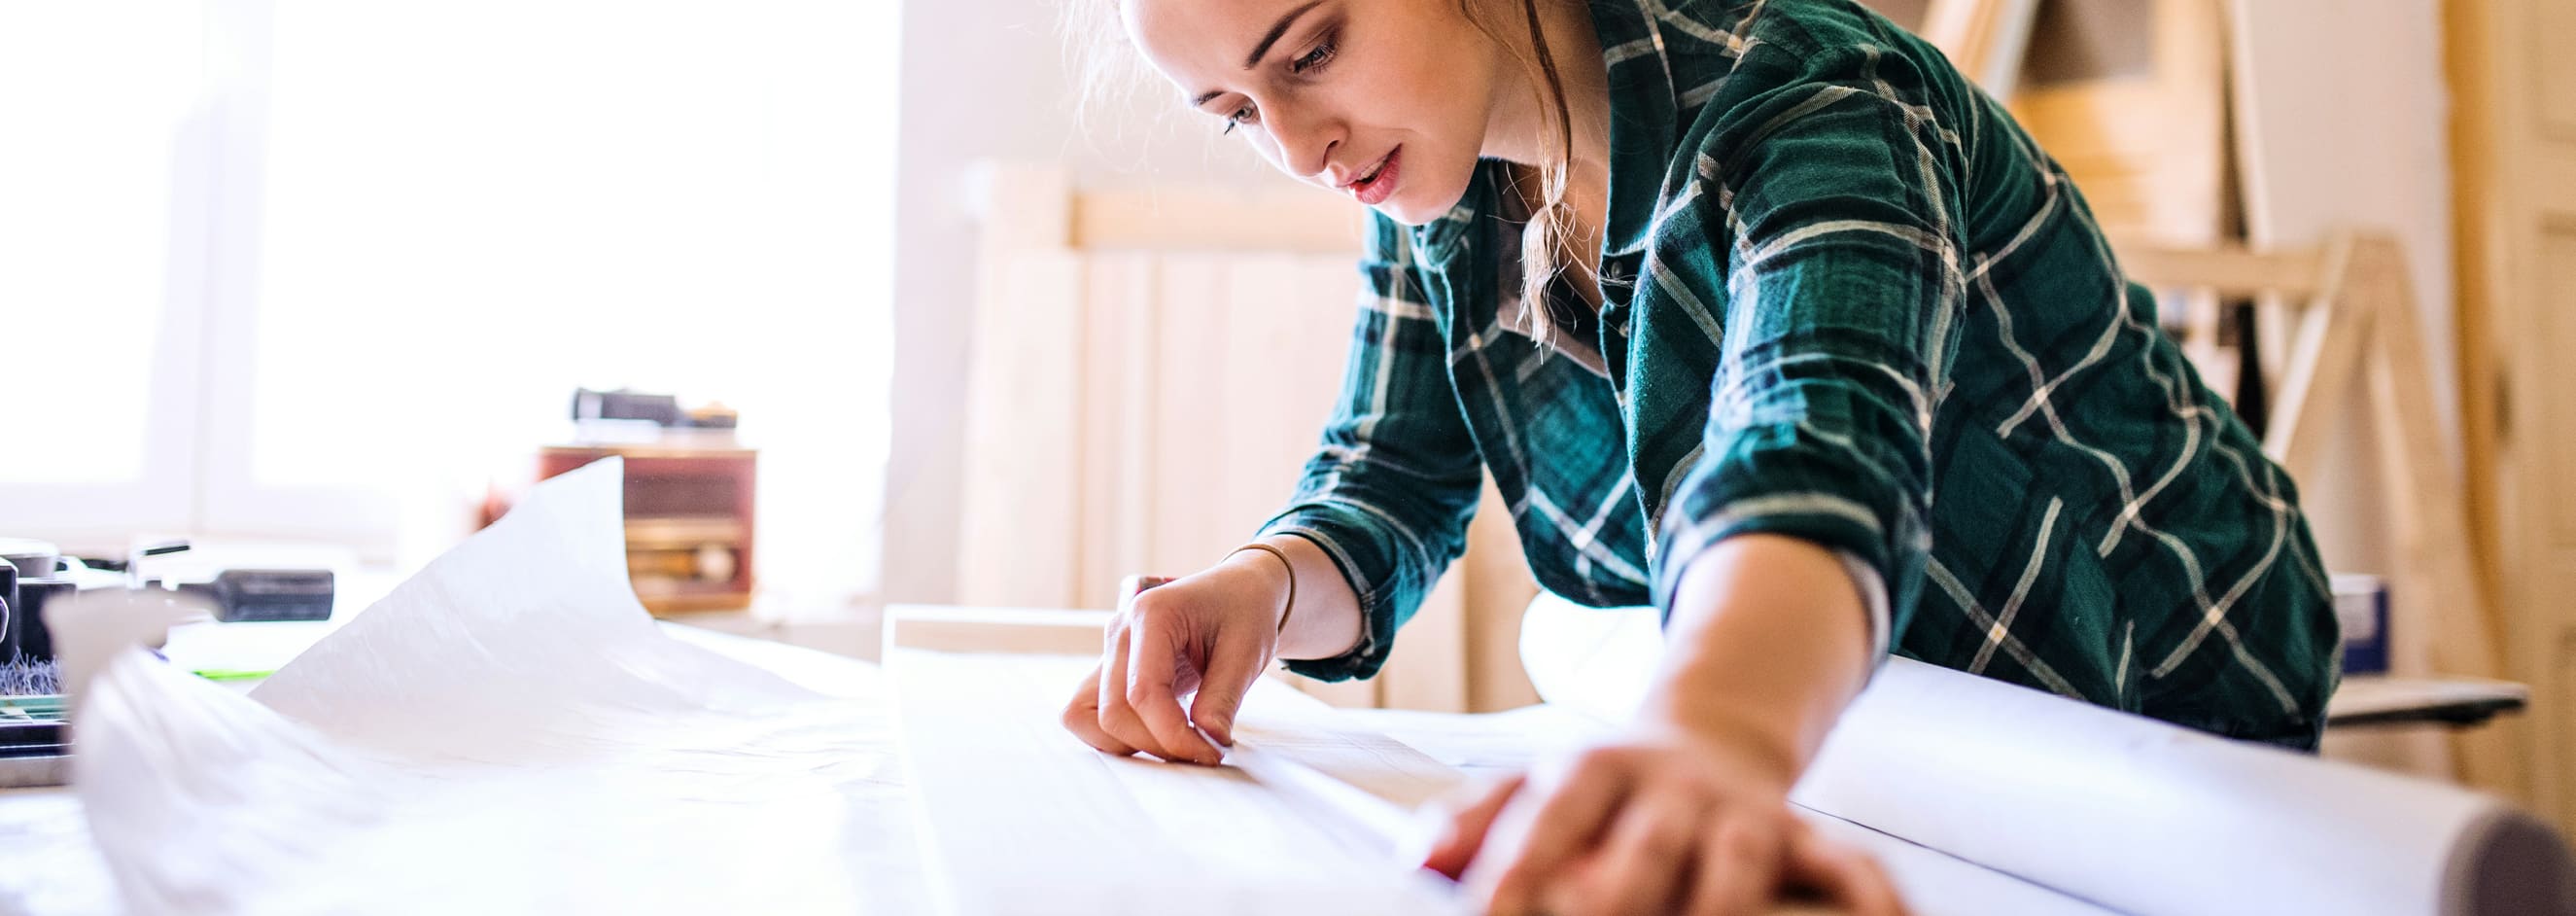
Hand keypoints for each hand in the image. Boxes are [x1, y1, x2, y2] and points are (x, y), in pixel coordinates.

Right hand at [1059, 557, 1289, 764]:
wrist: (1239, 592)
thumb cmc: (1244, 610)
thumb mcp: (1247, 651)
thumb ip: (1224, 698)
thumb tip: (1208, 741)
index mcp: (1151, 615)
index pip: (1142, 692)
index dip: (1173, 734)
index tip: (1211, 753)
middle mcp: (1120, 632)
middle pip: (1112, 712)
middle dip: (1156, 744)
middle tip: (1204, 751)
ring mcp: (1110, 651)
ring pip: (1088, 716)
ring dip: (1131, 743)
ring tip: (1179, 742)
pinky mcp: (1111, 670)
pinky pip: (1092, 713)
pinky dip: (1120, 735)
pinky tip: (1161, 734)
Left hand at [1421, 726, 1907, 915]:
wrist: (1707, 736)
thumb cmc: (1600, 790)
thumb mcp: (1529, 786)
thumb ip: (1471, 821)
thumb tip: (1418, 863)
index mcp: (1592, 771)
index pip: (1550, 814)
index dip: (1519, 866)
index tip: (1487, 915)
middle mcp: (1673, 788)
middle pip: (1648, 839)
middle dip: (1619, 895)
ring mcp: (1745, 810)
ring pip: (1745, 857)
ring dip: (1727, 907)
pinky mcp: (1807, 836)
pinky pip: (1851, 866)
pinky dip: (1871, 899)